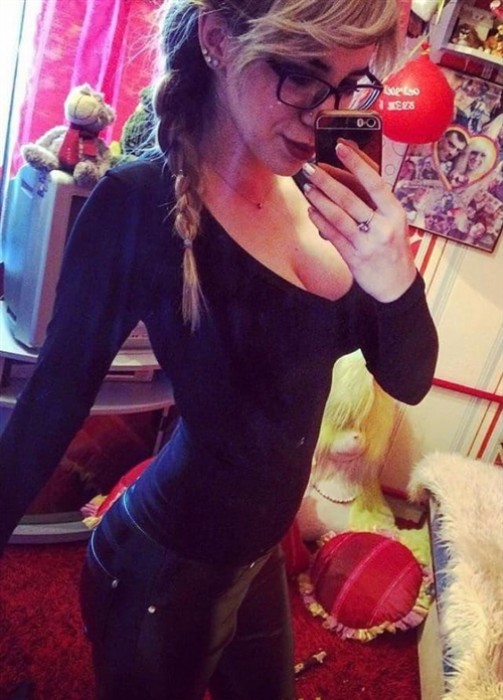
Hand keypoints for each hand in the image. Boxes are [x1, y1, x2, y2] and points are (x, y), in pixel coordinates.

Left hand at [302, 142, 416, 302]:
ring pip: (338, 216)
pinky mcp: (355, 257)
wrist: (396, 284)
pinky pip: (333, 235)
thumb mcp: (393, 222)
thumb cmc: (393, 247)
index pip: (374, 182)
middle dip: (326, 180)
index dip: (356, 163)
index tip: (340, 147)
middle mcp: (384, 226)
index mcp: (395, 212)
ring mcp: (368, 243)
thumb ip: (375, 203)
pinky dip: (320, 222)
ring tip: (307, 188)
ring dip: (319, 200)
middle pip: (350, 198)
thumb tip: (347, 177)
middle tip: (309, 168)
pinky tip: (312, 211)